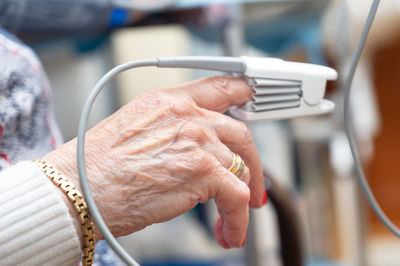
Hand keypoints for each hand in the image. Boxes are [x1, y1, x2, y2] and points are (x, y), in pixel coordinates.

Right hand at [43, 76, 264, 247]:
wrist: (76, 190)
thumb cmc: (95, 167)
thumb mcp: (133, 128)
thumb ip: (169, 128)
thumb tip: (194, 147)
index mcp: (168, 101)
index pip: (219, 87)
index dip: (243, 93)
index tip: (253, 103)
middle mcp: (186, 115)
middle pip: (240, 134)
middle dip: (251, 163)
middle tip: (250, 183)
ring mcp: (196, 141)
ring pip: (240, 169)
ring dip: (239, 199)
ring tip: (229, 220)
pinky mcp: (201, 172)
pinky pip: (236, 195)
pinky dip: (237, 218)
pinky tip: (228, 231)